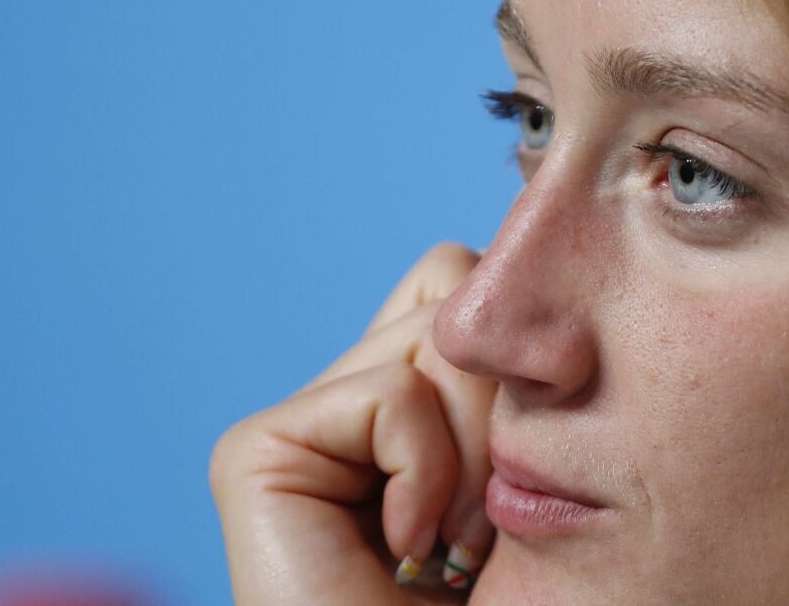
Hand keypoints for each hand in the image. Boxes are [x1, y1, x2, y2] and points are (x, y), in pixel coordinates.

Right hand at [210, 243, 496, 604]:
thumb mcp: (532, 468)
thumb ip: (506, 370)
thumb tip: (531, 243)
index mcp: (405, 408)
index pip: (460, 289)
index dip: (513, 362)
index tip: (520, 477)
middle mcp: (343, 406)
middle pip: (451, 294)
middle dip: (501, 407)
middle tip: (485, 522)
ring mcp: (297, 429)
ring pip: (434, 330)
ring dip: (475, 447)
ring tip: (451, 540)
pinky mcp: (256, 452)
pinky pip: (388, 394)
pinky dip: (425, 469)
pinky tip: (405, 545)